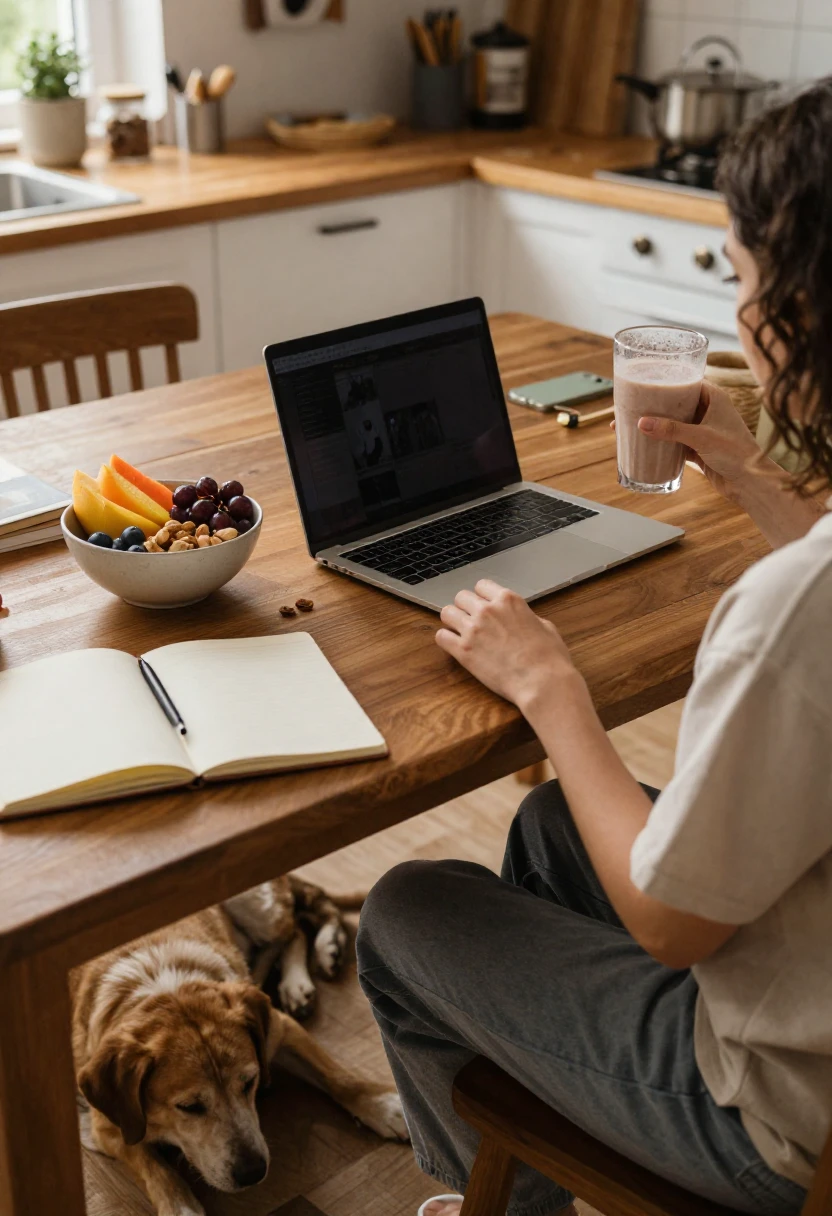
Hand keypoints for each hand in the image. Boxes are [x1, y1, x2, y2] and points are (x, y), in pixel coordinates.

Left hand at [436, 580, 581, 713]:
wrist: (542, 682)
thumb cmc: (549, 658)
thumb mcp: (545, 626)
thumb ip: (526, 617)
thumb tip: (522, 619)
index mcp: (508, 600)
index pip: (482, 585)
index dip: (482, 597)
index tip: (483, 606)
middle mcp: (487, 610)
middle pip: (461, 597)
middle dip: (466, 608)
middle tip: (471, 621)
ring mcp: (473, 629)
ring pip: (447, 613)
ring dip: (452, 621)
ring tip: (460, 632)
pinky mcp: (463, 651)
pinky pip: (441, 637)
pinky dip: (446, 640)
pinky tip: (454, 646)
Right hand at [636, 381, 762, 502]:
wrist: (750, 482)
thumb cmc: (736, 452)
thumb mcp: (701, 437)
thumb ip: (671, 430)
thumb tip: (642, 423)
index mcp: (714, 398)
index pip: (688, 382)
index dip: (668, 381)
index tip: (647, 381)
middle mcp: (708, 410)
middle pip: (677, 403)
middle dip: (657, 405)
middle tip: (633, 404)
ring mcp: (703, 430)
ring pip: (675, 423)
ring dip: (658, 425)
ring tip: (633, 423)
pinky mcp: (698, 448)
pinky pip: (676, 441)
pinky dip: (663, 442)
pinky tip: (647, 443)